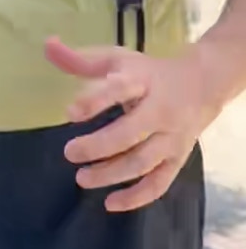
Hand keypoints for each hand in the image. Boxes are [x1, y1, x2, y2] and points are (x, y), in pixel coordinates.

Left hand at [45, 37, 217, 211]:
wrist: (202, 85)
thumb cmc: (149, 73)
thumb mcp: (118, 60)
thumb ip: (81, 60)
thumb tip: (47, 45)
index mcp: (142, 81)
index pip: (119, 90)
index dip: (94, 101)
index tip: (69, 113)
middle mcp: (160, 110)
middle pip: (130, 133)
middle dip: (98, 146)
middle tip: (69, 152)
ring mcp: (171, 138)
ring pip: (142, 161)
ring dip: (110, 174)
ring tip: (81, 178)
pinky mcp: (177, 159)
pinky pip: (159, 183)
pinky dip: (136, 197)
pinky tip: (110, 203)